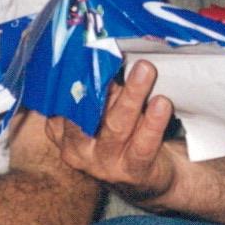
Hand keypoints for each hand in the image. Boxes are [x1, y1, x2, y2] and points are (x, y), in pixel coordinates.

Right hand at [45, 58, 183, 205]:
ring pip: (116, 127)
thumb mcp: (104, 111)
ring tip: (145, 70)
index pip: (64, 102)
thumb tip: (107, 49)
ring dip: (132, 96)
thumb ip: (101, 88)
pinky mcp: (133, 172)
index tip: (86, 50)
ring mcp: (104, 165)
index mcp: (63, 132)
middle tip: (116, 55)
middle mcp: (77, 151)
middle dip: (102, 83)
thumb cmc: (124, 134)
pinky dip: (152, 124)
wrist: (152, 175)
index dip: (75, 77)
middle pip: (87, 113)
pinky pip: (143, 146)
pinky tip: (161, 104)